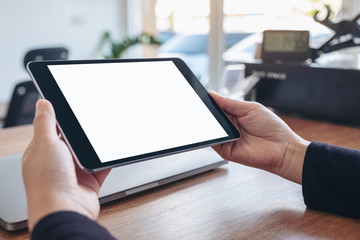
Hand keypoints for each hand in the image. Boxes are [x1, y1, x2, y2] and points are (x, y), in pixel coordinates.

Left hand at [22, 99, 110, 230]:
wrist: (65, 209)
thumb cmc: (47, 181)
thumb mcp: (44, 143)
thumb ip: (45, 122)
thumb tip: (43, 103)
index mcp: (42, 151)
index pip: (53, 129)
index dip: (64, 119)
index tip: (76, 108)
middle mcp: (58, 161)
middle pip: (74, 141)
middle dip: (83, 134)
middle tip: (93, 122)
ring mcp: (74, 172)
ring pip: (88, 152)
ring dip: (95, 147)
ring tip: (104, 136)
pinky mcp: (90, 181)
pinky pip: (101, 166)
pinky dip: (106, 160)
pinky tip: (111, 153)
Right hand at [210, 92, 309, 183]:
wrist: (282, 148)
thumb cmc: (272, 128)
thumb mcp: (250, 108)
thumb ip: (230, 103)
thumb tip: (213, 94)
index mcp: (235, 115)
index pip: (217, 107)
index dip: (209, 103)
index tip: (202, 97)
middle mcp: (229, 127)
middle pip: (212, 119)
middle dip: (207, 113)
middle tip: (203, 107)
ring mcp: (227, 139)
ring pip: (211, 131)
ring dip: (208, 125)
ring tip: (209, 118)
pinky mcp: (226, 151)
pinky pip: (214, 143)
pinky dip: (211, 137)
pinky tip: (214, 130)